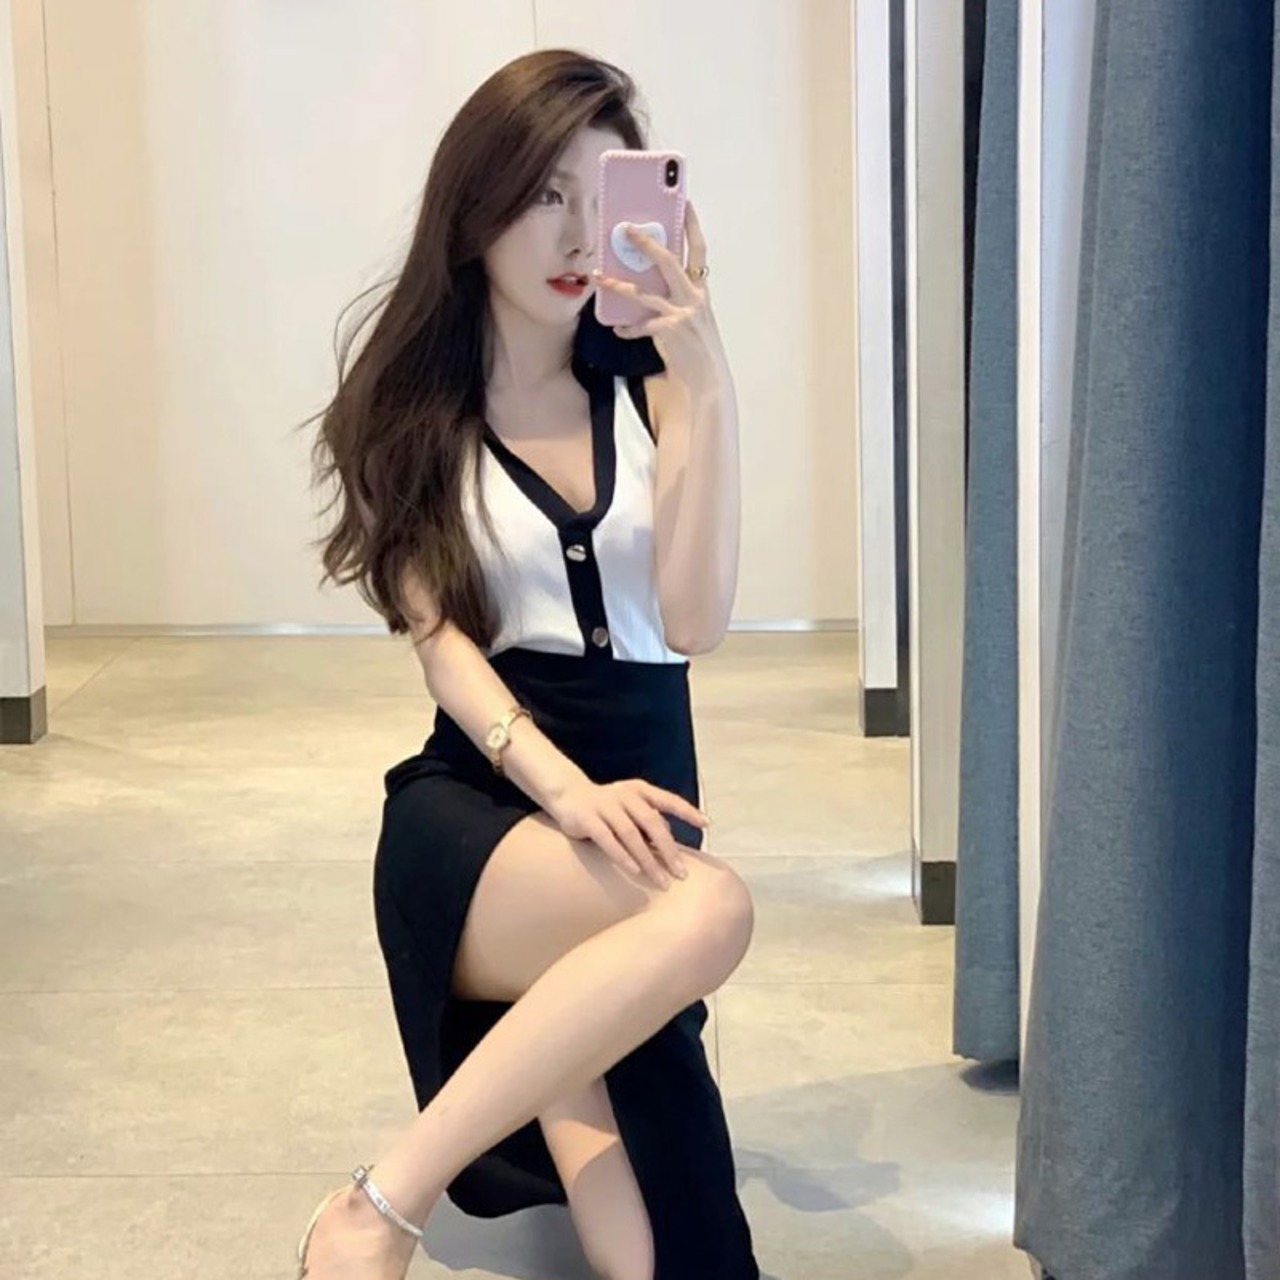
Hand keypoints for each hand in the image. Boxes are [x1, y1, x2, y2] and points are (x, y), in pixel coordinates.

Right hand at [546, 777, 708, 888]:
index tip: (706, 824)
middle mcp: (625, 795)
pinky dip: (622, 856)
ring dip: (648, 859)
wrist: (567, 793)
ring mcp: (605, 806)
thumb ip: (649, 821)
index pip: (668, 800)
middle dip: (669, 850)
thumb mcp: (630, 808)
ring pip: (631, 834)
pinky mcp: (586, 818)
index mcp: (639, 790)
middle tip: (681, 873)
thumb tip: (670, 844)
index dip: (687, 811)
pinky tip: (634, 870)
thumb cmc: (606, 806)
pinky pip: (607, 839)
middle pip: (652, 823)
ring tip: (660, 880)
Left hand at [593, 201, 727, 394]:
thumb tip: (648, 281)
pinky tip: (618, 330)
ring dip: (618, 283)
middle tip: (626, 228)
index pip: (699, 248)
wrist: (709, 375)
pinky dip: (628, 328)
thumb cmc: (698, 344)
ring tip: (598, 276)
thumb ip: (678, 296)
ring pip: (644, 292)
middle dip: (646, 243)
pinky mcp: (670, 331)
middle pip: (669, 260)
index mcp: (700, 288)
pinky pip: (641, 325)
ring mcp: (682, 313)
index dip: (692, 225)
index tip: (685, 201)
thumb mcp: (694, 314)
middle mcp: (694, 296)